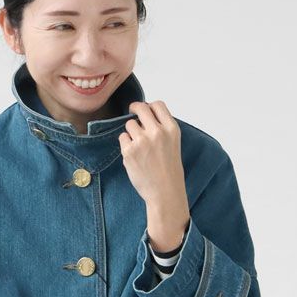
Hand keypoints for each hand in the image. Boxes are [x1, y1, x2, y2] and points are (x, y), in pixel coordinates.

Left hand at [119, 101, 190, 250]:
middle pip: (140, 108)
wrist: (165, 191)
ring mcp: (142, 141)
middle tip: (132, 112)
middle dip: (135, 109)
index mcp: (171, 129)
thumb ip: (162, 128)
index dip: (149, 106)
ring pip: (129, 124)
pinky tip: (134, 156)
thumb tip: (145, 114)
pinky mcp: (129, 151)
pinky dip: (126, 144)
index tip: (144, 109)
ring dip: (131, 132)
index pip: (158, 105)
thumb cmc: (169, 170)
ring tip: (139, 147)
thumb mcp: (174, 144)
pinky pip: (122, 138)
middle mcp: (157, 132)